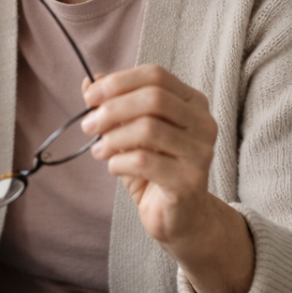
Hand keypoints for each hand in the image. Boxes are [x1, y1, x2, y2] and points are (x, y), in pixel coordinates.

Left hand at [81, 66, 253, 292]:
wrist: (180, 217)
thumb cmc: (153, 168)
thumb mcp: (130, 132)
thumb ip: (113, 105)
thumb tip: (88, 82)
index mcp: (192, 102)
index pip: (156, 75)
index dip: (118, 81)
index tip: (89, 96)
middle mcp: (203, 123)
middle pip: (153, 98)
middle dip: (112, 109)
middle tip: (88, 125)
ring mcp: (200, 152)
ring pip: (148, 129)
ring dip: (112, 138)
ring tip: (99, 150)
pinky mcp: (190, 181)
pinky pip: (144, 162)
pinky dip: (119, 162)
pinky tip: (113, 168)